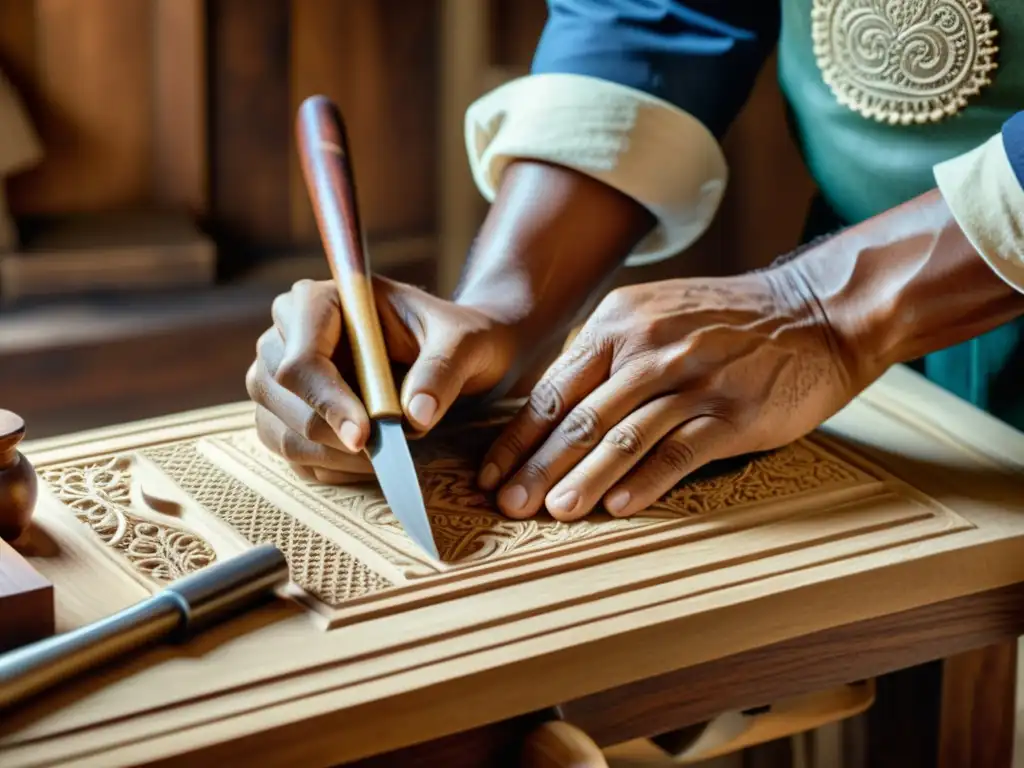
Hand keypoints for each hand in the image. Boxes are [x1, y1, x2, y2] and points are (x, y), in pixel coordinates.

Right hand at [246, 277, 518, 482]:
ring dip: (333, 457)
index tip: (366, 435)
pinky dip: (332, 469)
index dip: (328, 401)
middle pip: (279, 396)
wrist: (455, 353)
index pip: (300, 358)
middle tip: (387, 454)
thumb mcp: (464, 341)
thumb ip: (443, 369)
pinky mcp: (287, 416)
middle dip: (333, 434)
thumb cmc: (456, 337)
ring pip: (282, 432)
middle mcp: (286, 335)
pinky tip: (372, 463)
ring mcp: (278, 379)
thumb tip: (416, 416)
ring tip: (386, 458)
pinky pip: (294, 455)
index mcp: (319, 301)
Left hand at [477, 266, 864, 520]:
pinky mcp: (734, 411)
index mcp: (618, 323)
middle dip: (537, 466)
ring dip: (584, 479)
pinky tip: (620, 508)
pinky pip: (680, 451)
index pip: (554, 389)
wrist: (813, 311)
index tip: (491, 473)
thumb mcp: (655, 314)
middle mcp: (649, 348)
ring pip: (624, 436)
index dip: (519, 437)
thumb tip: (554, 406)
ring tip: (553, 513)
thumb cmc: (725, 322)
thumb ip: (606, 353)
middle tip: (507, 505)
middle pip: (580, 417)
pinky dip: (646, 482)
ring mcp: (693, 378)